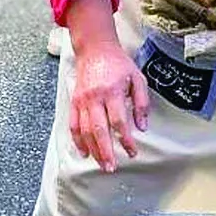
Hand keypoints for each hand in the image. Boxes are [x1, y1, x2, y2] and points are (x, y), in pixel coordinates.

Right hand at [69, 35, 149, 170]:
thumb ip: (141, 103)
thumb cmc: (118, 64)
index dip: (125, 140)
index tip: (132, 152)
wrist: (95, 49)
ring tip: (101, 164)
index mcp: (112, 91)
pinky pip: (73, 124)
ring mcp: (82, 100)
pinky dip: (77, 140)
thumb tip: (142, 126)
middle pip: (99, 129)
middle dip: (105, 151)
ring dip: (93, 149)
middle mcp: (95, 97)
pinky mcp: (74, 102)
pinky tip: (84, 152)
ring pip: (84, 130)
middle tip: (112, 167)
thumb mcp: (137, 79)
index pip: (119, 122)